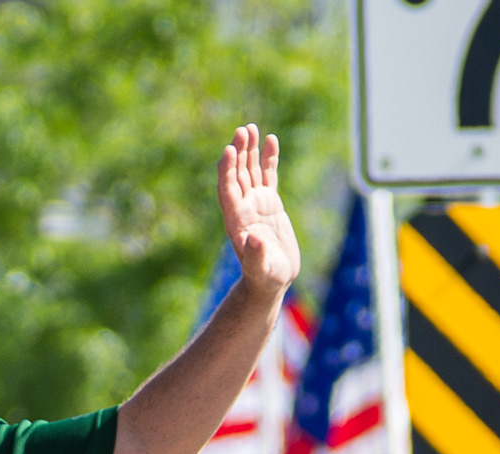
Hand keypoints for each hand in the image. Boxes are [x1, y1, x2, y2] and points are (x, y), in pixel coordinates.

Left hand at [214, 126, 298, 298]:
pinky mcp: (270, 203)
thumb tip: (253, 239)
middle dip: (238, 152)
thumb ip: (256, 255)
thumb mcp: (261, 269)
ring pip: (250, 170)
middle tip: (242, 130)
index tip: (229, 150)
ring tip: (251, 128)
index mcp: (236, 220)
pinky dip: (268, 158)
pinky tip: (271, 139)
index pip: (228, 188)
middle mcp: (243, 207)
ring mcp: (256, 203)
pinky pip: (268, 175)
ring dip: (249, 150)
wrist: (272, 280)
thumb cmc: (264, 278)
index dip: (227, 170)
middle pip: (237, 173)